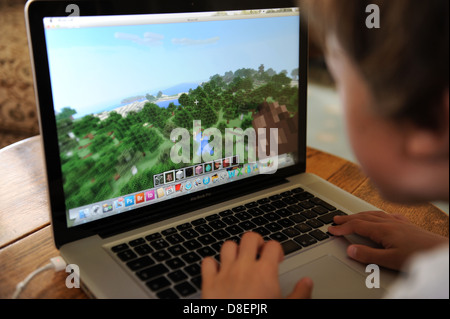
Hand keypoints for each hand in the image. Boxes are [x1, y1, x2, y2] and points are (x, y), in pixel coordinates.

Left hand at [201, 232, 312, 298]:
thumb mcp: (287, 308)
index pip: (273, 245)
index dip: (277, 249)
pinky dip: (212, 263)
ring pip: (228, 246)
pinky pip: (207, 262)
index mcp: (265, 273)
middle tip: (259, 252)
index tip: (277, 259)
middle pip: (249, 238)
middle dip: (256, 242)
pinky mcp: (209, 283)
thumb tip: (307, 282)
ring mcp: (225, 273)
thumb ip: (300, 294)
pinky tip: (218, 271)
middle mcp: (244, 268)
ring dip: (234, 250)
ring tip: (239, 260)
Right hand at [328, 211, 448, 270]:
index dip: (342, 228)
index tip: (331, 230)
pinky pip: (386, 214)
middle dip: (347, 218)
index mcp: (383, 230)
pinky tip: (377, 216)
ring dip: (359, 214)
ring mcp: (398, 222)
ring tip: (350, 216)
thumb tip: (350, 249)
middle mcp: (389, 222)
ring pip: (373, 214)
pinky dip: (376, 214)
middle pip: (362, 217)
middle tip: (334, 220)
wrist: (440, 251)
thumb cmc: (419, 256)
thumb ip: (368, 255)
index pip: (356, 226)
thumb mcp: (390, 260)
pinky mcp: (406, 224)